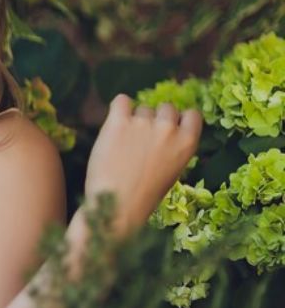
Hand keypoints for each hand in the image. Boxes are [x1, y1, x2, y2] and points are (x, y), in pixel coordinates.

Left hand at [82, 94, 202, 237]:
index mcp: (187, 143)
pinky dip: (118, 109)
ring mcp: (143, 123)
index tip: (169, 129)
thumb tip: (164, 124)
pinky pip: (121, 101)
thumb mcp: (172, 170)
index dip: (179, 120)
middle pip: (166, 108)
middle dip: (155, 120)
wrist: (117, 206)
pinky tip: (114, 125)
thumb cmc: (143, 194)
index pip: (192, 114)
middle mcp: (168, 129)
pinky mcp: (118, 122)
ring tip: (125, 145)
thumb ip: (172, 146)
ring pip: (142, 107)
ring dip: (134, 119)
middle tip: (142, 141)